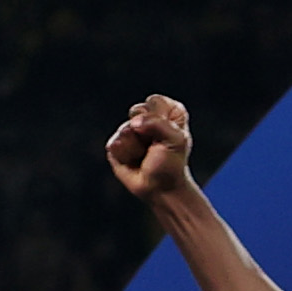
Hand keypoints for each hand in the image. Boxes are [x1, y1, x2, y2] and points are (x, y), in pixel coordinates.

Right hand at [101, 94, 197, 209]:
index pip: (156, 101)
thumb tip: (133, 123)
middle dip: (147, 132)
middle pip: (138, 111)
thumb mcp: (176, 141)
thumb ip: (158, 124)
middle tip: (155, 146)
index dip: (160, 119)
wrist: (160, 189)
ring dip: (137, 147)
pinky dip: (126, 156)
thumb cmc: (171, 164)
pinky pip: (115, 144)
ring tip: (145, 155)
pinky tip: (134, 161)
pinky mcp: (116, 142)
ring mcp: (129, 129)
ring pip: (125, 129)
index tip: (168, 135)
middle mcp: (147, 116)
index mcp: (167, 111)